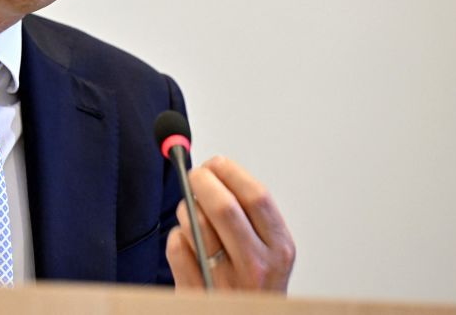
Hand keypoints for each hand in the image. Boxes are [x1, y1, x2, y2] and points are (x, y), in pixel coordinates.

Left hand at [166, 156, 294, 291]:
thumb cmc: (254, 285)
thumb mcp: (270, 252)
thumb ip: (251, 217)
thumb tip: (215, 171)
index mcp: (279, 248)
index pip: (256, 196)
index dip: (231, 172)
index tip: (216, 163)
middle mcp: (257, 265)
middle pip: (224, 206)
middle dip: (202, 181)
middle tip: (194, 175)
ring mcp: (226, 281)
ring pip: (195, 224)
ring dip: (185, 208)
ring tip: (189, 209)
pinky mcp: (197, 291)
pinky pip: (177, 248)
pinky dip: (176, 236)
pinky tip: (186, 241)